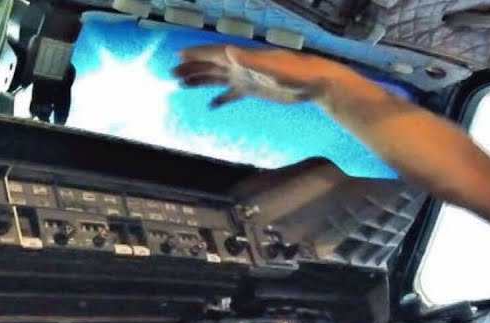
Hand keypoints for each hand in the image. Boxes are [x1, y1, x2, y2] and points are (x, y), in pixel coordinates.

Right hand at [171, 44, 350, 106]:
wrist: (316, 82)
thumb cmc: (297, 74)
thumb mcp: (273, 68)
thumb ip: (251, 60)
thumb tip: (230, 51)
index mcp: (245, 59)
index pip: (216, 54)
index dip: (198, 55)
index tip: (179, 55)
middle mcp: (243, 66)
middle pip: (212, 66)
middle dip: (193, 68)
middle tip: (173, 73)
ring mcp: (248, 78)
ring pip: (218, 78)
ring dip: (201, 80)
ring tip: (182, 84)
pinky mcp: (255, 91)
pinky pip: (232, 94)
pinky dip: (220, 98)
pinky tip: (211, 105)